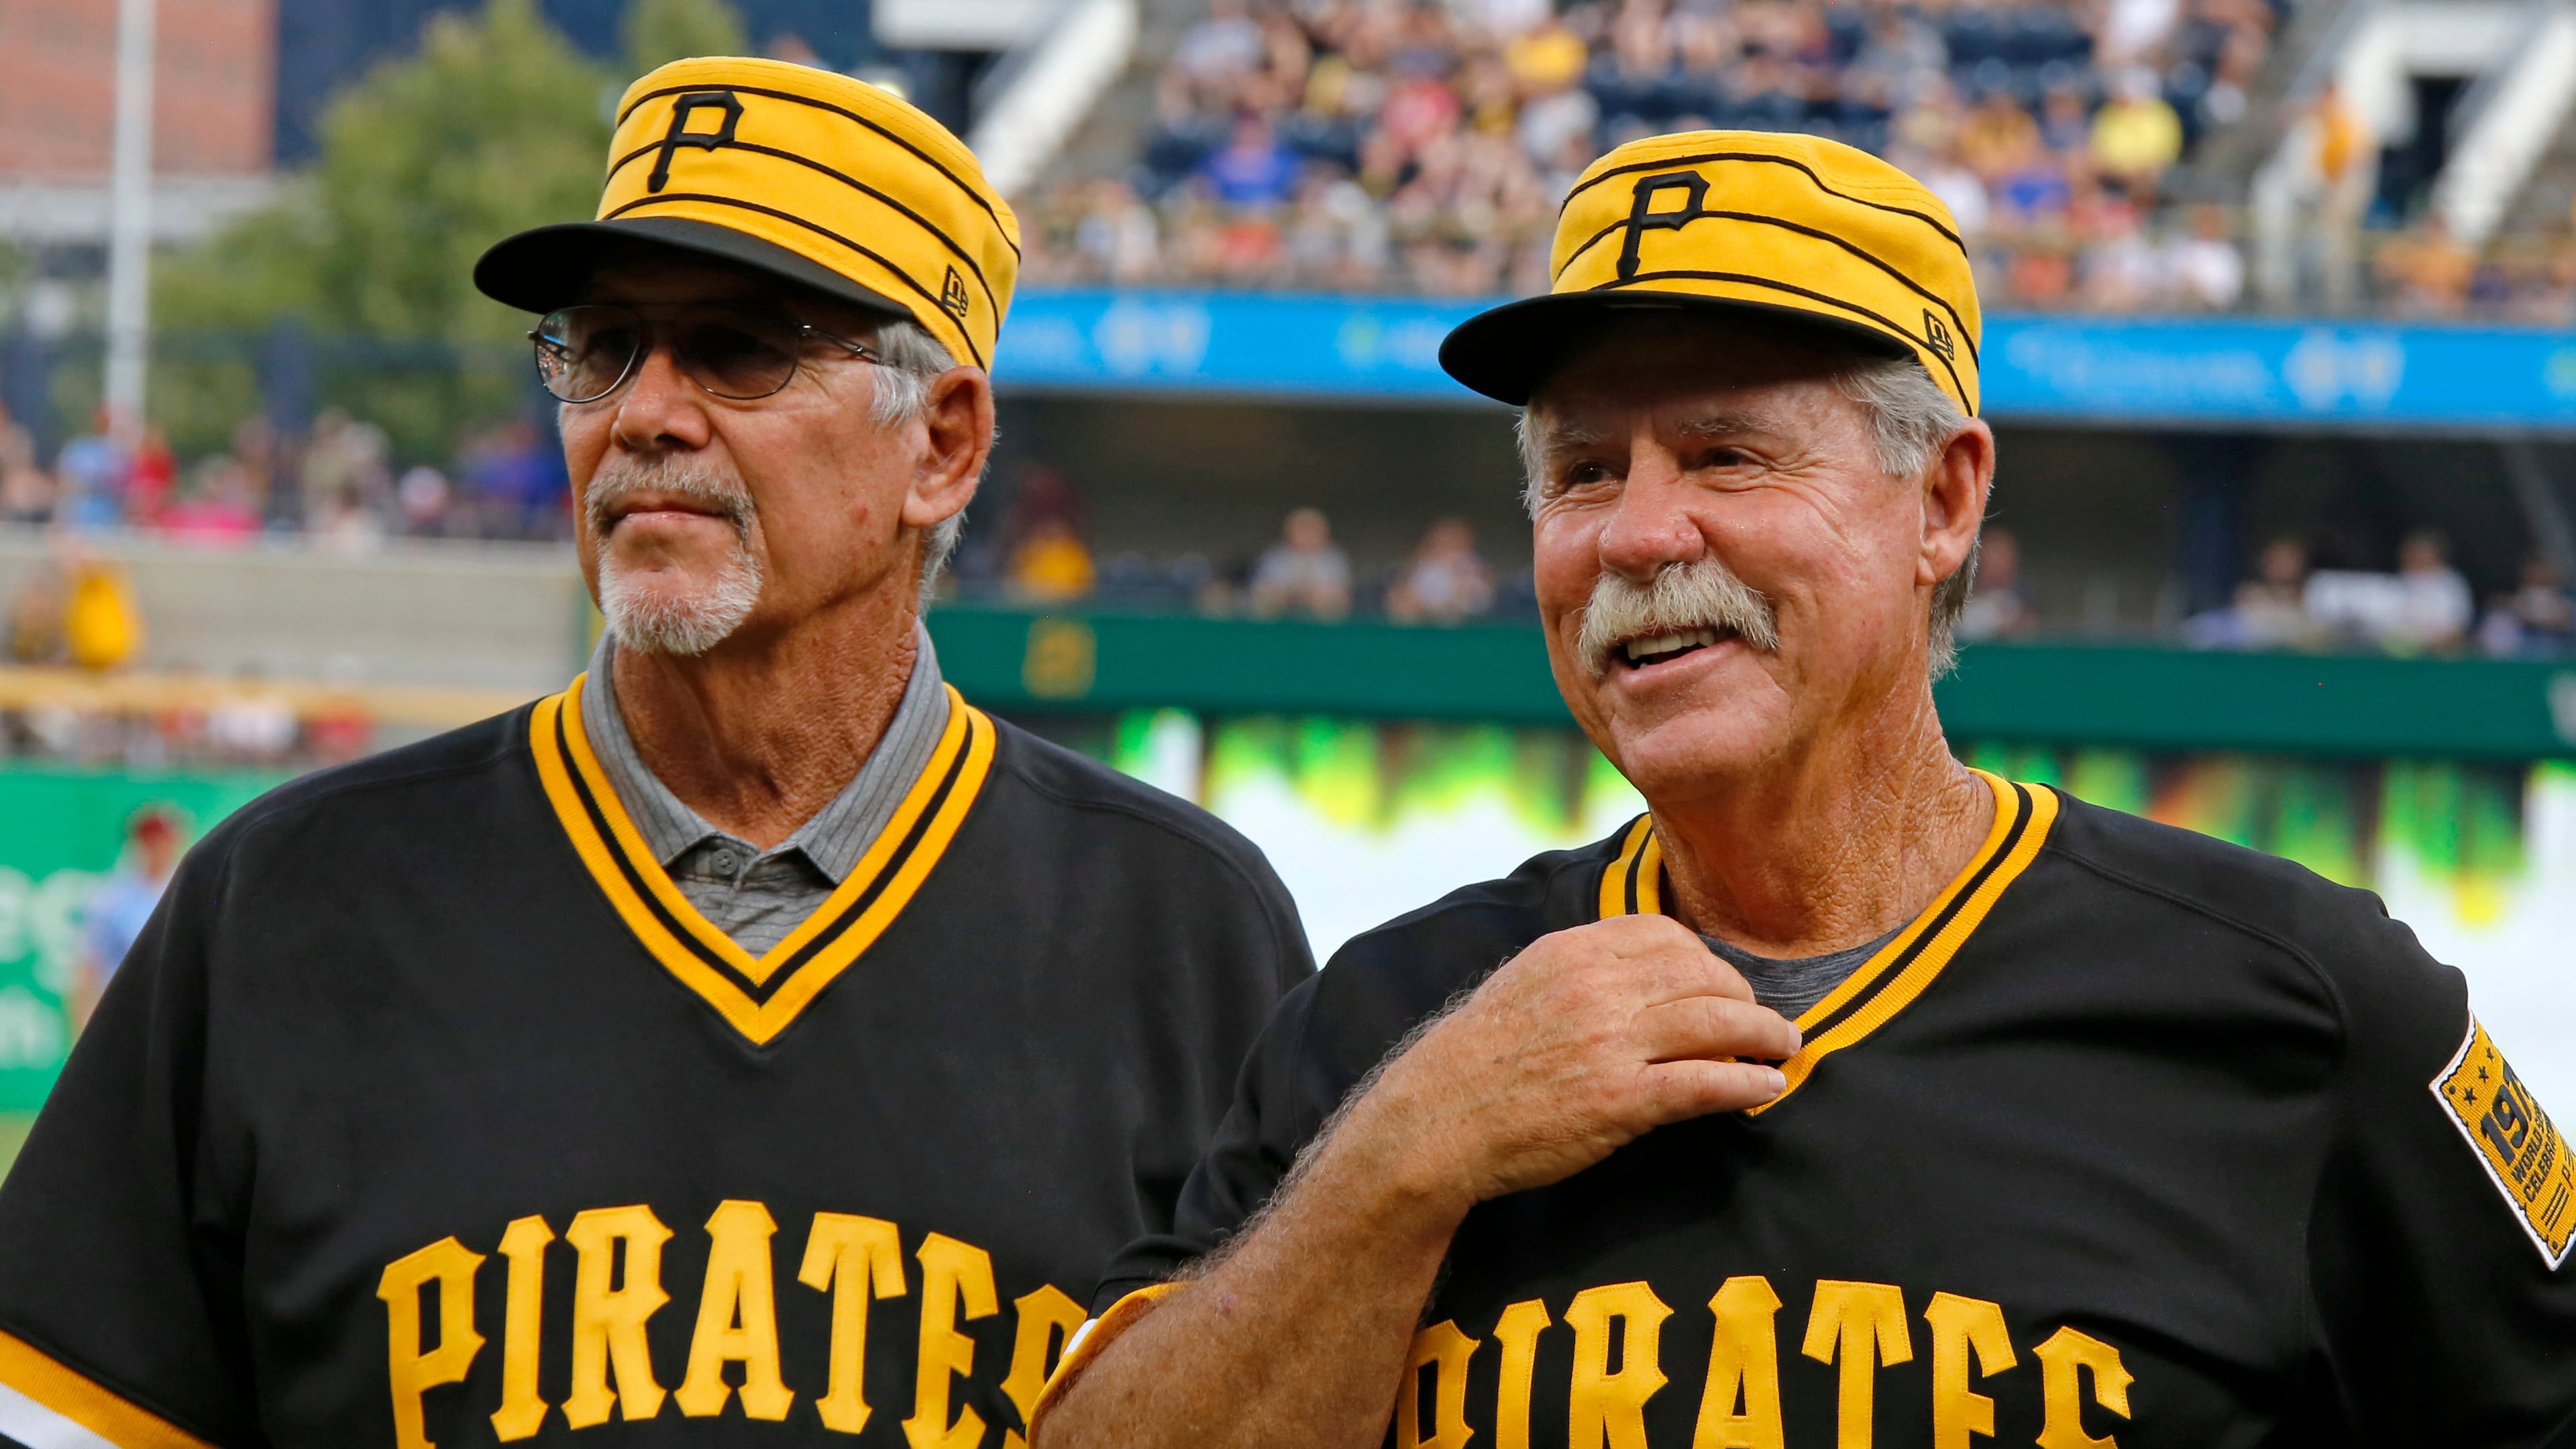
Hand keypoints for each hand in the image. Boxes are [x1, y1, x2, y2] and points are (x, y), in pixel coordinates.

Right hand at [1344, 914, 1798, 1219]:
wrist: (1435, 1122)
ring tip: (1784, 1047)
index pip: (1666, 936)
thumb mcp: (1523, 985)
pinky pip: (1704, 1082)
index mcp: (1571, 952)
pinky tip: (1767, 1085)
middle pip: (1702, 975)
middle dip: (1744, 997)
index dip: (1706, 959)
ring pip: (1715, 1022)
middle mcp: (1595, 988)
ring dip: (1763, 1034)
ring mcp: (1609, 1044)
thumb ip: (1581, 970)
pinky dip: (1747, 1081)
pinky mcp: (1620, 1100)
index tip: (1722, 983)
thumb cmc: (1476, 1059)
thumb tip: (1643, 972)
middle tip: (1764, 1020)